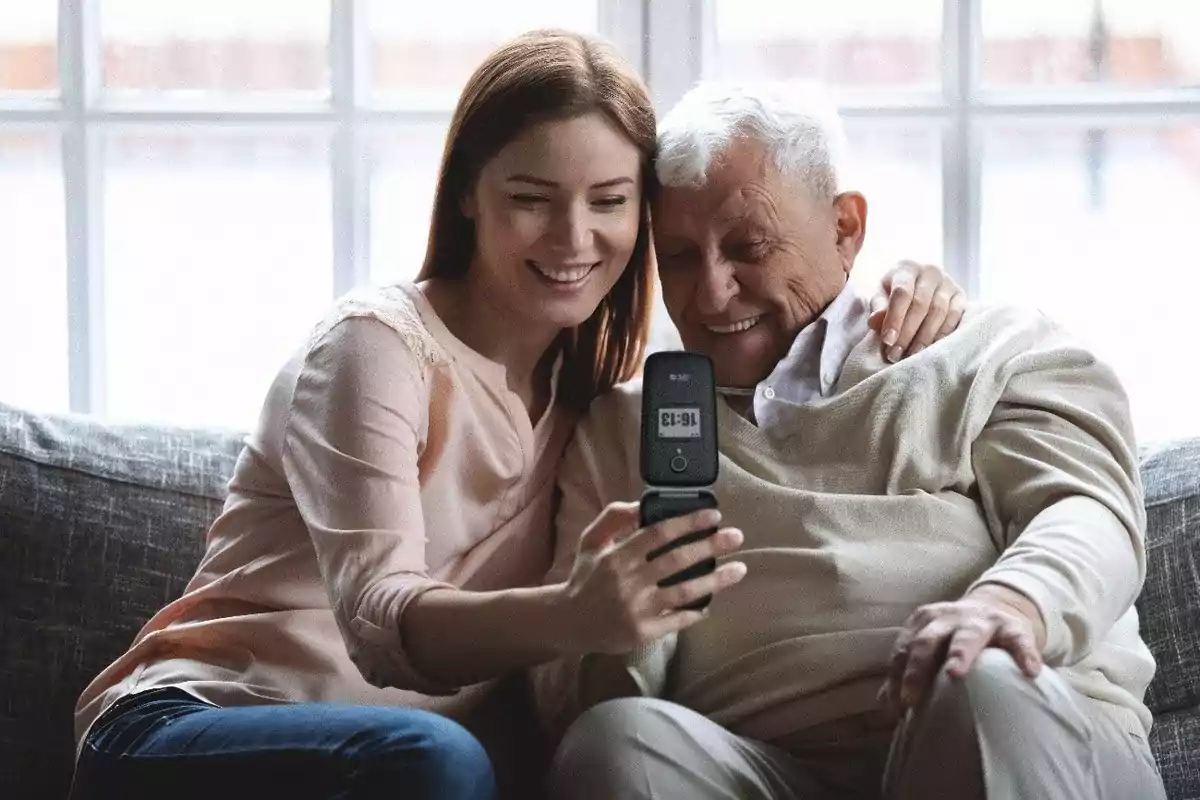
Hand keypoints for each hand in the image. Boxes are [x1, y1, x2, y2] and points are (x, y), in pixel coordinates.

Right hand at [560, 502, 746, 655]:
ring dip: (716, 580)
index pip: (659, 533)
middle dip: (710, 545)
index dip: (688, 522)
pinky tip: (711, 603)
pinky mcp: (642, 632)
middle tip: (736, 536)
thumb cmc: (585, 577)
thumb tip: (643, 504)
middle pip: (677, 560)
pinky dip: (696, 611)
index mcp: (618, 555)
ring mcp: (637, 608)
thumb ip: (614, 518)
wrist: (568, 622)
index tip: (713, 515)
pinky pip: (677, 620)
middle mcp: (629, 581)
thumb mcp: (591, 541)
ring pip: (684, 591)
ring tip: (739, 569)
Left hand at [868, 260, 966, 361]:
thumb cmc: (895, 293)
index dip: (895, 319)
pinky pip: (954, 317)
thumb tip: (876, 321)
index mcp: (907, 268)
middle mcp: (930, 271)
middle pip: (920, 305)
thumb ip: (878, 307)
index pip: (901, 293)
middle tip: (896, 354)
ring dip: (924, 337)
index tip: (888, 341)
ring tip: (911, 355)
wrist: (918, 284)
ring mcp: (949, 282)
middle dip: (907, 333)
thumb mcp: (880, 296)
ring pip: (939, 312)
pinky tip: (930, 348)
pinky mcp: (960, 296)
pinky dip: (942, 334)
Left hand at [878, 584, 1046, 717]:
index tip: (896, 706)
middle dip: (916, 668)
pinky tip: (1029, 671)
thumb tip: (886, 708)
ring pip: (968, 635)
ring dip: (959, 654)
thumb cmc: (956, 637)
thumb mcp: (932, 648)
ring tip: (955, 674)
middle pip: (927, 641)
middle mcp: (948, 618)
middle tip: (911, 697)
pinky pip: (1019, 641)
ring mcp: (981, 621)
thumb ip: (909, 672)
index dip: (897, 677)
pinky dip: (1024, 655)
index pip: (904, 650)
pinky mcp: (1013, 628)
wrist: (996, 607)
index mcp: (924, 624)